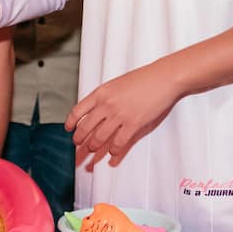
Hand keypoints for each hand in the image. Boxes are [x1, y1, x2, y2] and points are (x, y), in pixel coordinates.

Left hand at [65, 61, 183, 170]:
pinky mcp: (133, 124)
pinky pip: (118, 143)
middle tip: (79, 143)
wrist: (163, 79)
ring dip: (94, 146)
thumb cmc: (143, 79)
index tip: (69, 129)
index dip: (71, 123)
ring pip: (99, 138)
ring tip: (93, 148)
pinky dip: (113, 150)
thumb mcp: (117, 84)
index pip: (78, 111)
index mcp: (101, 93)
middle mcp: (107, 105)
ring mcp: (119, 115)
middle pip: (85, 128)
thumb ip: (105, 98)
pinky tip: (112, 152)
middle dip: (80, 139)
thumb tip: (97, 111)